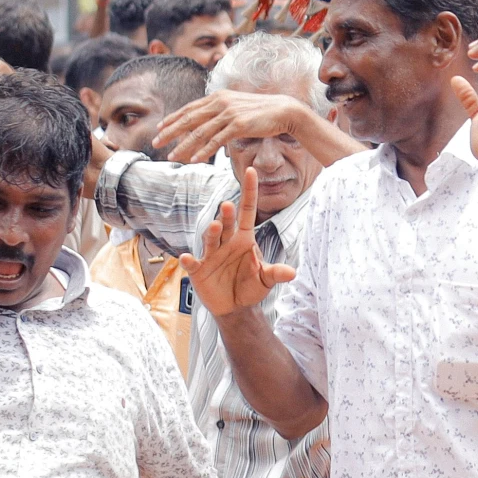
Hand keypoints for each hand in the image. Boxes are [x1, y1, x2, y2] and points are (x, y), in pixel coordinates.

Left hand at [156, 90, 302, 163]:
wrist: (283, 110)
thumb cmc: (259, 112)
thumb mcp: (235, 107)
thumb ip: (219, 113)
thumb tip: (206, 124)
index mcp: (218, 96)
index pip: (189, 108)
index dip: (172, 119)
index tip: (159, 128)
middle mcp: (220, 102)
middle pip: (189, 119)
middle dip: (170, 132)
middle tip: (155, 143)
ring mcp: (229, 113)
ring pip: (200, 132)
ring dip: (183, 146)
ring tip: (172, 156)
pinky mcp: (238, 125)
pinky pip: (216, 140)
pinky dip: (203, 151)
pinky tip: (194, 160)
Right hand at [179, 168, 295, 317]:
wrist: (236, 307)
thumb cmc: (250, 286)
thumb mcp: (265, 279)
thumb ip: (276, 273)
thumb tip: (292, 273)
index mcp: (244, 238)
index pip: (247, 210)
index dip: (250, 191)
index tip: (251, 170)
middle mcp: (226, 242)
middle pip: (227, 224)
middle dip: (227, 215)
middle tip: (228, 205)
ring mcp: (211, 255)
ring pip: (211, 239)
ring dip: (212, 232)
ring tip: (216, 226)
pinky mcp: (199, 270)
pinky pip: (193, 263)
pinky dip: (189, 260)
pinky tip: (185, 257)